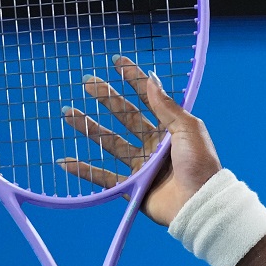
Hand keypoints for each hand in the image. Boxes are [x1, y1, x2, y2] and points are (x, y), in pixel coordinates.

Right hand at [57, 55, 222, 226]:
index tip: (117, 62)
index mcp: (171, 129)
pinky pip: (103, 178)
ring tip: (68, 113)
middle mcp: (154, 145)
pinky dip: (84, 170)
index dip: (134, 80)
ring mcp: (142, 165)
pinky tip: (65, 161)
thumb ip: (167, 107)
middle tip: (87, 82)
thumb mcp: (188, 130)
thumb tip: (152, 78)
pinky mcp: (132, 186)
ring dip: (89, 128)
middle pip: (124, 117)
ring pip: (109, 142)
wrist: (200, 203)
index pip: (149, 99)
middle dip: (106, 99)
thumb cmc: (200, 165)